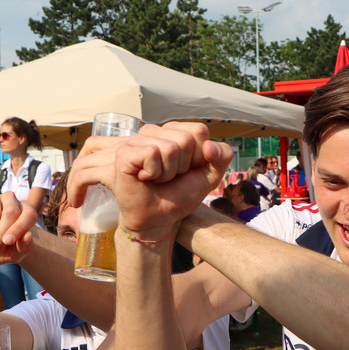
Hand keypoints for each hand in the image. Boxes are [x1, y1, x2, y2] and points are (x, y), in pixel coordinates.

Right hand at [68, 122, 232, 241]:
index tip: (187, 170)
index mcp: (174, 132)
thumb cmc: (180, 195)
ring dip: (169, 173)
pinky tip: (145, 178)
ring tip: (157, 179)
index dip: (199, 156)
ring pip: (171, 148)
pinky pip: (153, 153)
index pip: (199, 130)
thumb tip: (210, 146)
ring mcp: (139, 140)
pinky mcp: (125, 152)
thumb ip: (223, 156)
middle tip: (170, 177)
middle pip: (186, 140)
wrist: (159, 219)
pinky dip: (155, 172)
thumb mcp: (209, 175)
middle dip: (184, 166)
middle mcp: (155, 132)